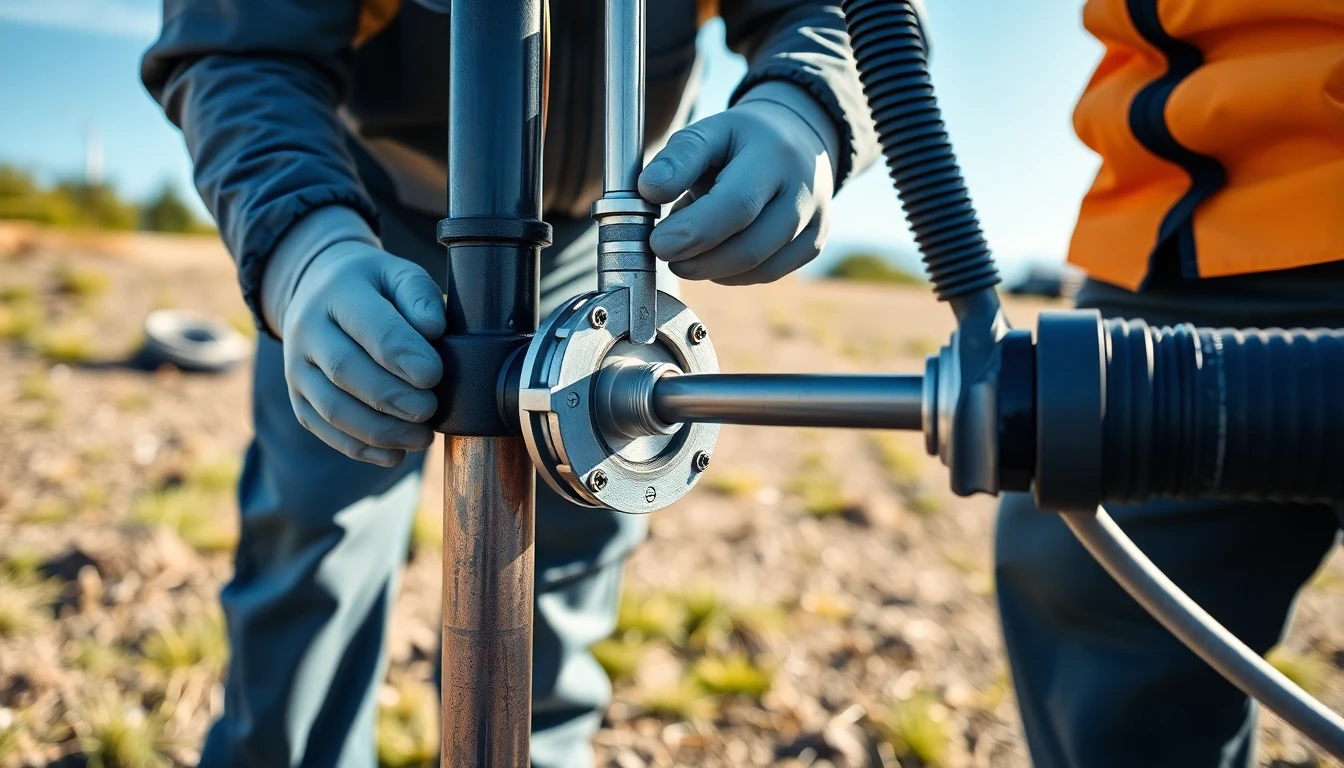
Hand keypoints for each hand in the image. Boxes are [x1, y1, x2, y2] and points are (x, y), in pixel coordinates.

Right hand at [276, 240, 444, 465]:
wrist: (317, 291)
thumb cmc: (373, 287)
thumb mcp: (398, 274)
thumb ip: (418, 294)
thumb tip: (433, 327)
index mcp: (336, 293)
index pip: (370, 329)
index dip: (403, 356)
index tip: (434, 375)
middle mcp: (306, 330)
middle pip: (346, 372)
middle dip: (393, 398)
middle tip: (431, 411)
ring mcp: (295, 367)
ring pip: (333, 408)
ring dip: (380, 431)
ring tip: (421, 438)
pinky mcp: (297, 397)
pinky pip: (323, 429)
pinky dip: (360, 448)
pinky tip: (395, 454)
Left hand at [638, 82, 837, 284]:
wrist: (798, 139)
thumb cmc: (742, 141)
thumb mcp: (709, 132)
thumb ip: (678, 158)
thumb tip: (649, 191)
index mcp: (773, 157)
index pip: (737, 205)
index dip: (693, 232)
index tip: (657, 242)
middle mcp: (803, 192)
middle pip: (751, 247)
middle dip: (698, 260)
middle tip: (665, 253)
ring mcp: (814, 221)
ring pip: (760, 268)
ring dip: (713, 269)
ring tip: (688, 249)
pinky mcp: (814, 243)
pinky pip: (768, 274)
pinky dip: (733, 273)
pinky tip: (714, 256)